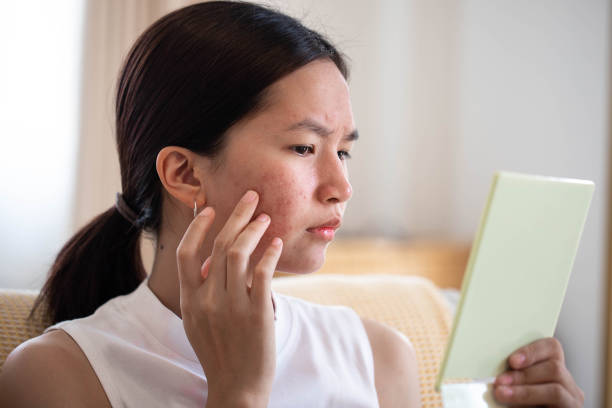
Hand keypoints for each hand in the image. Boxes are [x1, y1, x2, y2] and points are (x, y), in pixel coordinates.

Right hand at [176, 190, 281, 406]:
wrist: (237, 388)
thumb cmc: (219, 353)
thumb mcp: (198, 323)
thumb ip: (200, 291)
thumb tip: (209, 260)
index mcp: (190, 300)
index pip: (185, 253)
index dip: (197, 226)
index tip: (210, 208)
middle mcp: (207, 299)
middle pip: (220, 245)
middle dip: (237, 215)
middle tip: (252, 197)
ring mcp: (232, 306)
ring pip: (240, 253)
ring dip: (254, 229)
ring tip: (266, 217)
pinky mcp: (256, 313)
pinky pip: (263, 273)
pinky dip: (270, 253)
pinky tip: (276, 243)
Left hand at [493, 337, 584, 406]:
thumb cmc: (518, 403)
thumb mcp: (516, 387)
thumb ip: (511, 377)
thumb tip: (492, 373)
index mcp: (555, 371)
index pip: (552, 348)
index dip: (532, 351)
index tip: (512, 361)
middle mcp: (569, 386)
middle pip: (554, 368)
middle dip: (523, 375)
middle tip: (499, 382)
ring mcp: (572, 402)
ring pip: (556, 389)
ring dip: (526, 391)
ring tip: (503, 395)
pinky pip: (556, 406)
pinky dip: (530, 403)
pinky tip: (516, 407)